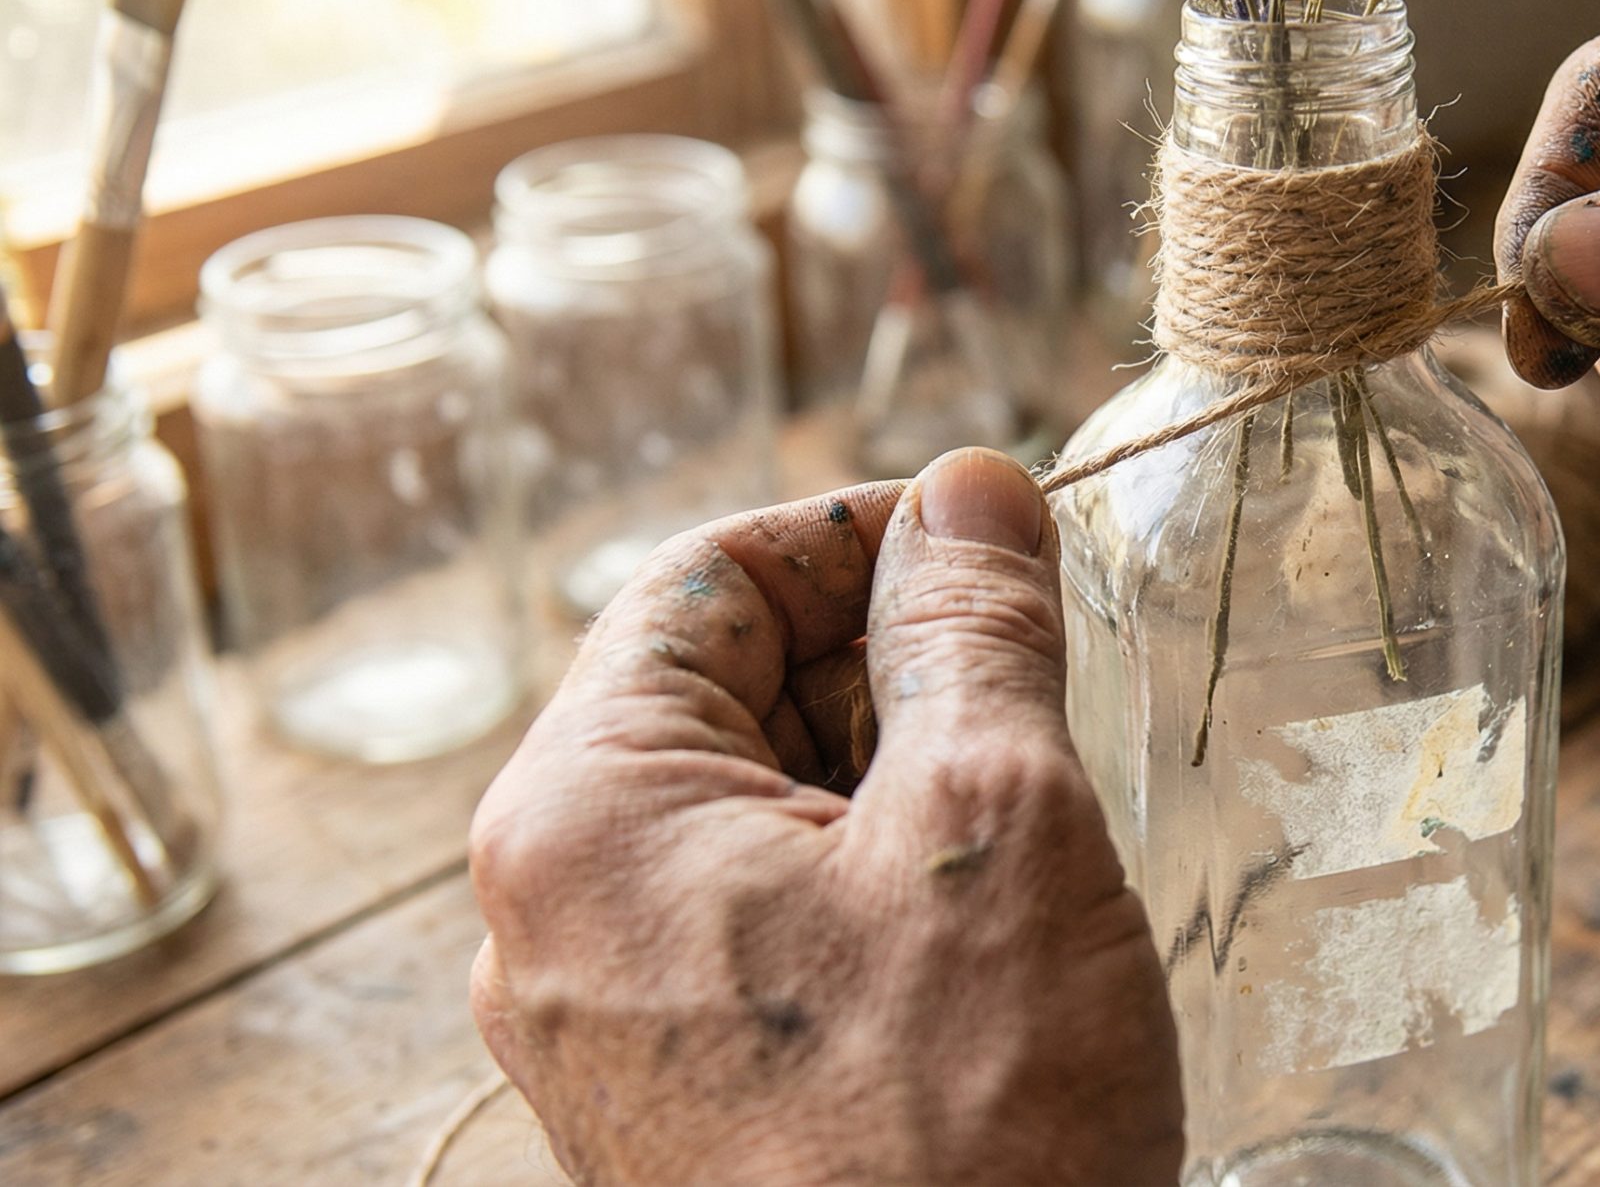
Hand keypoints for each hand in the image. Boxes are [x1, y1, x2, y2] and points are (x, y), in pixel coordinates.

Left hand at [467, 451, 1182, 1184]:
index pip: (704, 578)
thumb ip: (972, 628)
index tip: (990, 540)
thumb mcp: (993, 821)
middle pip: (717, 690)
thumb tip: (967, 490)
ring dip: (889, 771)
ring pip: (750, 809)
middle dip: (882, 658)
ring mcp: (607, 1020)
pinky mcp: (678, 1097)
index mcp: (579, 815)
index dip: (859, 533)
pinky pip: (757, 922)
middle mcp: (553, 916)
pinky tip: (979, 922)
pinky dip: (867, 879)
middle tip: (1031, 683)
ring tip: (1022, 813)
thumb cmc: (964, 1126)